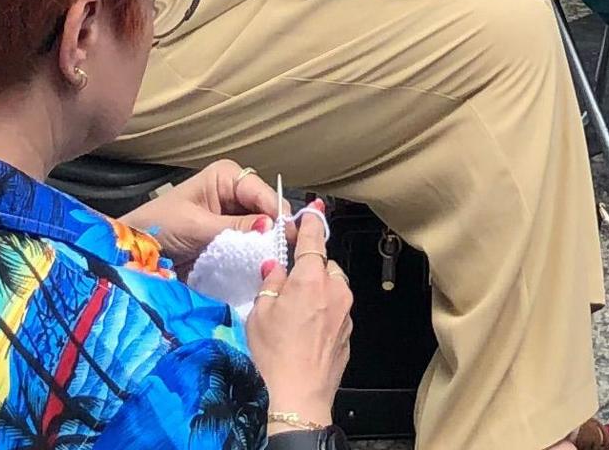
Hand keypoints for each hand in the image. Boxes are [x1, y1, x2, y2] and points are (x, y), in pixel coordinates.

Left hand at [129, 160, 281, 262]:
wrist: (134, 249)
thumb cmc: (159, 226)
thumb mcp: (197, 226)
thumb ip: (234, 228)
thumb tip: (270, 227)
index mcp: (227, 177)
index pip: (262, 192)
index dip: (277, 212)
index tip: (287, 235)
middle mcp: (235, 193)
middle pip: (267, 210)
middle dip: (274, 230)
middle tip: (285, 254)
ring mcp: (234, 216)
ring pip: (262, 229)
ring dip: (266, 245)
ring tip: (276, 263)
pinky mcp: (230, 238)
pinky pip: (250, 244)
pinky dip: (255, 255)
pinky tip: (262, 267)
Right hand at [245, 204, 354, 425]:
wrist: (298, 397)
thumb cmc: (274, 357)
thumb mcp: (259, 314)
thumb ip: (270, 283)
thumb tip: (275, 268)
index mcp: (311, 279)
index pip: (314, 239)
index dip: (311, 222)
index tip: (312, 211)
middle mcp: (335, 291)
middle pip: (324, 265)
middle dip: (308, 268)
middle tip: (286, 283)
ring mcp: (346, 312)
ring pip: (333, 287)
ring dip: (317, 290)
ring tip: (294, 311)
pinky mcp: (349, 332)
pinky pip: (336, 310)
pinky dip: (323, 311)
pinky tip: (305, 329)